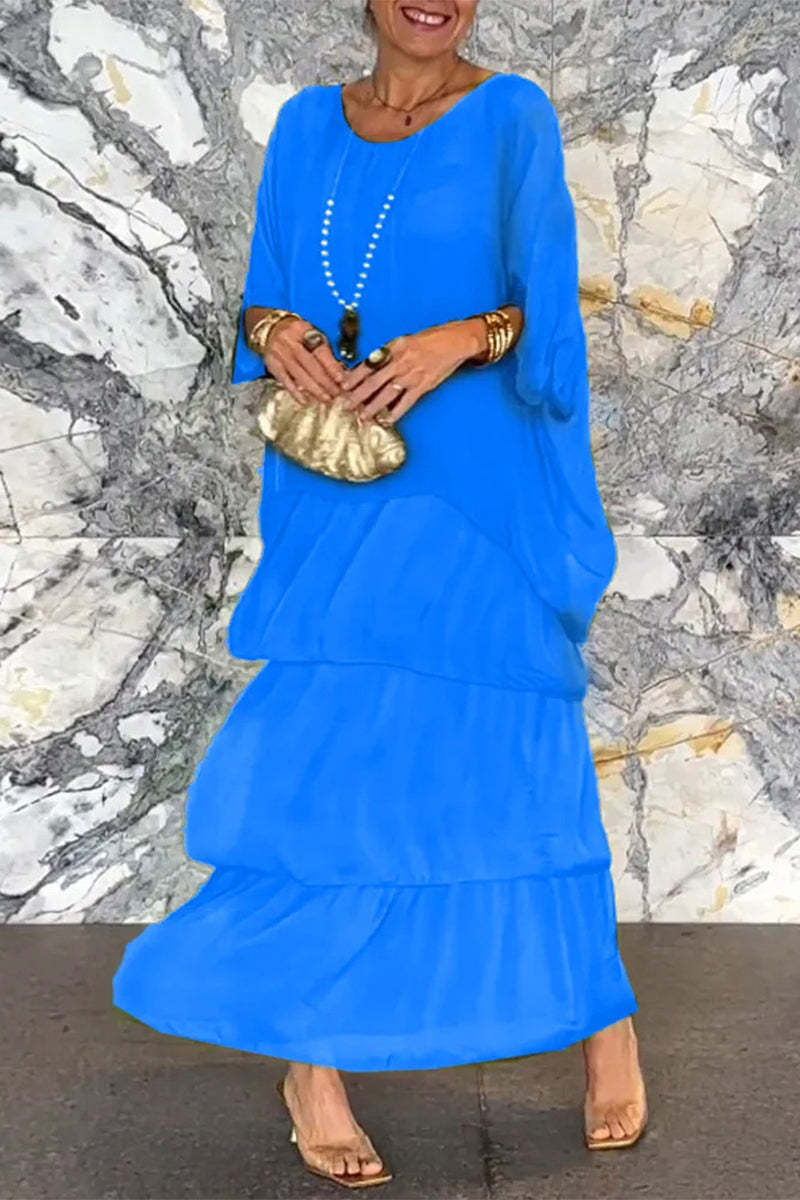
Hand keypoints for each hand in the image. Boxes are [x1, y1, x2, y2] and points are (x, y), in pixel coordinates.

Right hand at [260, 314, 347, 404]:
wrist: (271, 329)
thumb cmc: (296, 334)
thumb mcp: (312, 333)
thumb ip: (325, 351)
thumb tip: (340, 370)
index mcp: (303, 330)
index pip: (320, 350)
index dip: (331, 366)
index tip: (340, 379)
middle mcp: (290, 341)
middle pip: (310, 365)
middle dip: (325, 381)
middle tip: (336, 392)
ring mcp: (280, 353)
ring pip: (299, 375)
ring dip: (314, 389)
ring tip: (325, 398)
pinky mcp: (273, 365)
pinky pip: (285, 381)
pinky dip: (296, 392)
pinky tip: (305, 400)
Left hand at [338, 320, 482, 423]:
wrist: (454, 341)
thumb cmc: (428, 340)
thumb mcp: (403, 341)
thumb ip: (387, 354)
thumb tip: (369, 367)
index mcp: (393, 348)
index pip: (368, 364)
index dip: (354, 376)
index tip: (343, 385)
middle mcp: (400, 362)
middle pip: (374, 382)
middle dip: (358, 395)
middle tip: (346, 405)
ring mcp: (412, 375)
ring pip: (387, 394)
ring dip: (373, 407)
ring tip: (362, 417)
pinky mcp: (423, 385)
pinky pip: (406, 402)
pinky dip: (396, 413)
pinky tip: (387, 420)